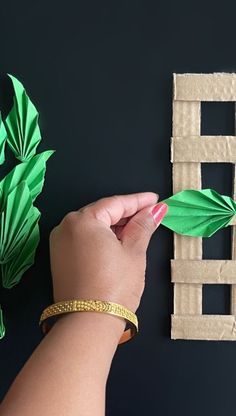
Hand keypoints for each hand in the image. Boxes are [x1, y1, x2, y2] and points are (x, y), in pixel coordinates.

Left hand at [49, 192, 167, 313]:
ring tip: (138, 228)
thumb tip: (155, 210)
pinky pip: (84, 239)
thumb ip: (143, 226)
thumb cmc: (115, 286)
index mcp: (82, 220)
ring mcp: (60, 243)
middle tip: (150, 214)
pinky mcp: (60, 258)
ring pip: (92, 227)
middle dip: (126, 213)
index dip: (138, 201)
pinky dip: (102, 238)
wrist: (88, 323)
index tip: (155, 199)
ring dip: (115, 226)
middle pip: (101, 213)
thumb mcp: (134, 252)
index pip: (115, 204)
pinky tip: (119, 241)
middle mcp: (66, 227)